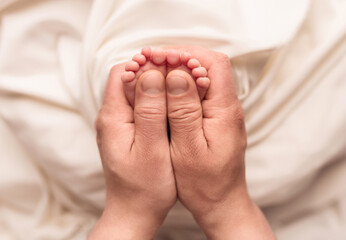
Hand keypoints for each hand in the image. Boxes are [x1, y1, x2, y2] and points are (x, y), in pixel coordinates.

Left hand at [89, 64, 175, 238]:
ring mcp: (120, 124)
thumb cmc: (145, 187)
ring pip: (138, 90)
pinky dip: (160, 98)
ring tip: (184, 82)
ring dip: (160, 83)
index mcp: (113, 117)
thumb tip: (151, 74)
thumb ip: (150, 111)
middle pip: (130, 78)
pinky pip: (143, 105)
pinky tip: (176, 102)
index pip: (123, 72)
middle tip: (183, 68)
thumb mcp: (150, 149)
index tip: (173, 61)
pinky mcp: (130, 131)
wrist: (135, 212)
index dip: (148, 63)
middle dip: (156, 69)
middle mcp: (112, 117)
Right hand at [165, 46, 275, 238]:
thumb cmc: (204, 183)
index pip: (213, 63)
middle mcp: (229, 107)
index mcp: (225, 111)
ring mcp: (224, 113)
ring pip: (204, 77)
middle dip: (180, 58)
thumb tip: (179, 75)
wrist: (221, 203)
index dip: (185, 54)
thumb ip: (184, 111)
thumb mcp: (188, 149)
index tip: (158, 57)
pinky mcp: (216, 120)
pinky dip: (181, 86)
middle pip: (209, 65)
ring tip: (154, 72)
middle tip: (151, 61)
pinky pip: (200, 92)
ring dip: (179, 71)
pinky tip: (165, 91)